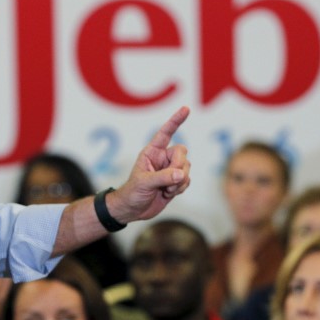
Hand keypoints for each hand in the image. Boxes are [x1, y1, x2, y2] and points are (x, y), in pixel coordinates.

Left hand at [109, 106, 190, 221]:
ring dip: (180, 182)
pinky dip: (181, 188)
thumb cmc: (132, 192)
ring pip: (187, 168)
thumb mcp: (144, 183)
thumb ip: (163, 177)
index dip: (175, 121)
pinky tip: (169, 194)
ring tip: (166, 191)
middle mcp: (163, 158)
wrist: (132, 210)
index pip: (165, 133)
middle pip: (182, 153)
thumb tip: (181, 174)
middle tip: (170, 181)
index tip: (186, 109)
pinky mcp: (176, 182)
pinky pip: (187, 180)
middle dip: (179, 167)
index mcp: (152, 152)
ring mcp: (170, 170)